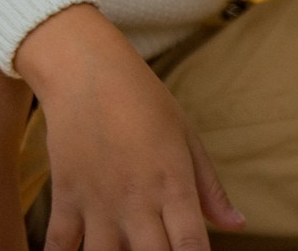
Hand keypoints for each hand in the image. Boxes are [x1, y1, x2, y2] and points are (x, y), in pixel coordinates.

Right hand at [17, 5, 244, 250]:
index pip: (192, 248)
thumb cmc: (141, 96)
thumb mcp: (185, 135)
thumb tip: (237, 225)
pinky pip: (60, 243)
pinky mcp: (65, 193)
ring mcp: (98, 199)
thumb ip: (209, 187)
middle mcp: (137, 199)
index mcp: (173, 185)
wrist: (82, 64)